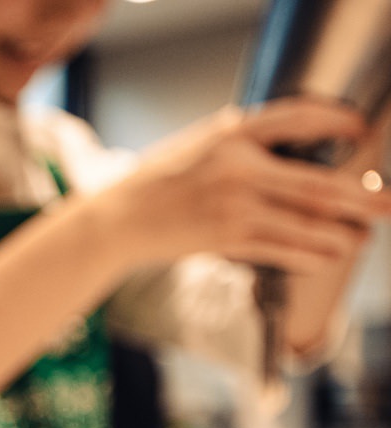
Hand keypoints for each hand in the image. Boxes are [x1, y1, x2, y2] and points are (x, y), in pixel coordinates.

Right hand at [93, 97, 390, 274]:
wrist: (117, 220)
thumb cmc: (156, 182)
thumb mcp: (197, 144)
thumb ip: (238, 138)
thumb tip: (283, 136)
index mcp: (231, 135)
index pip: (298, 118)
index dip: (336, 123)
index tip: (359, 132)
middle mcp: (237, 168)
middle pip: (317, 184)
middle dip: (360, 197)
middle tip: (386, 203)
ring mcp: (233, 206)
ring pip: (306, 222)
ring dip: (342, 234)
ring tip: (361, 238)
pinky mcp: (226, 239)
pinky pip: (282, 249)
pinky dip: (311, 255)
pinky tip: (328, 255)